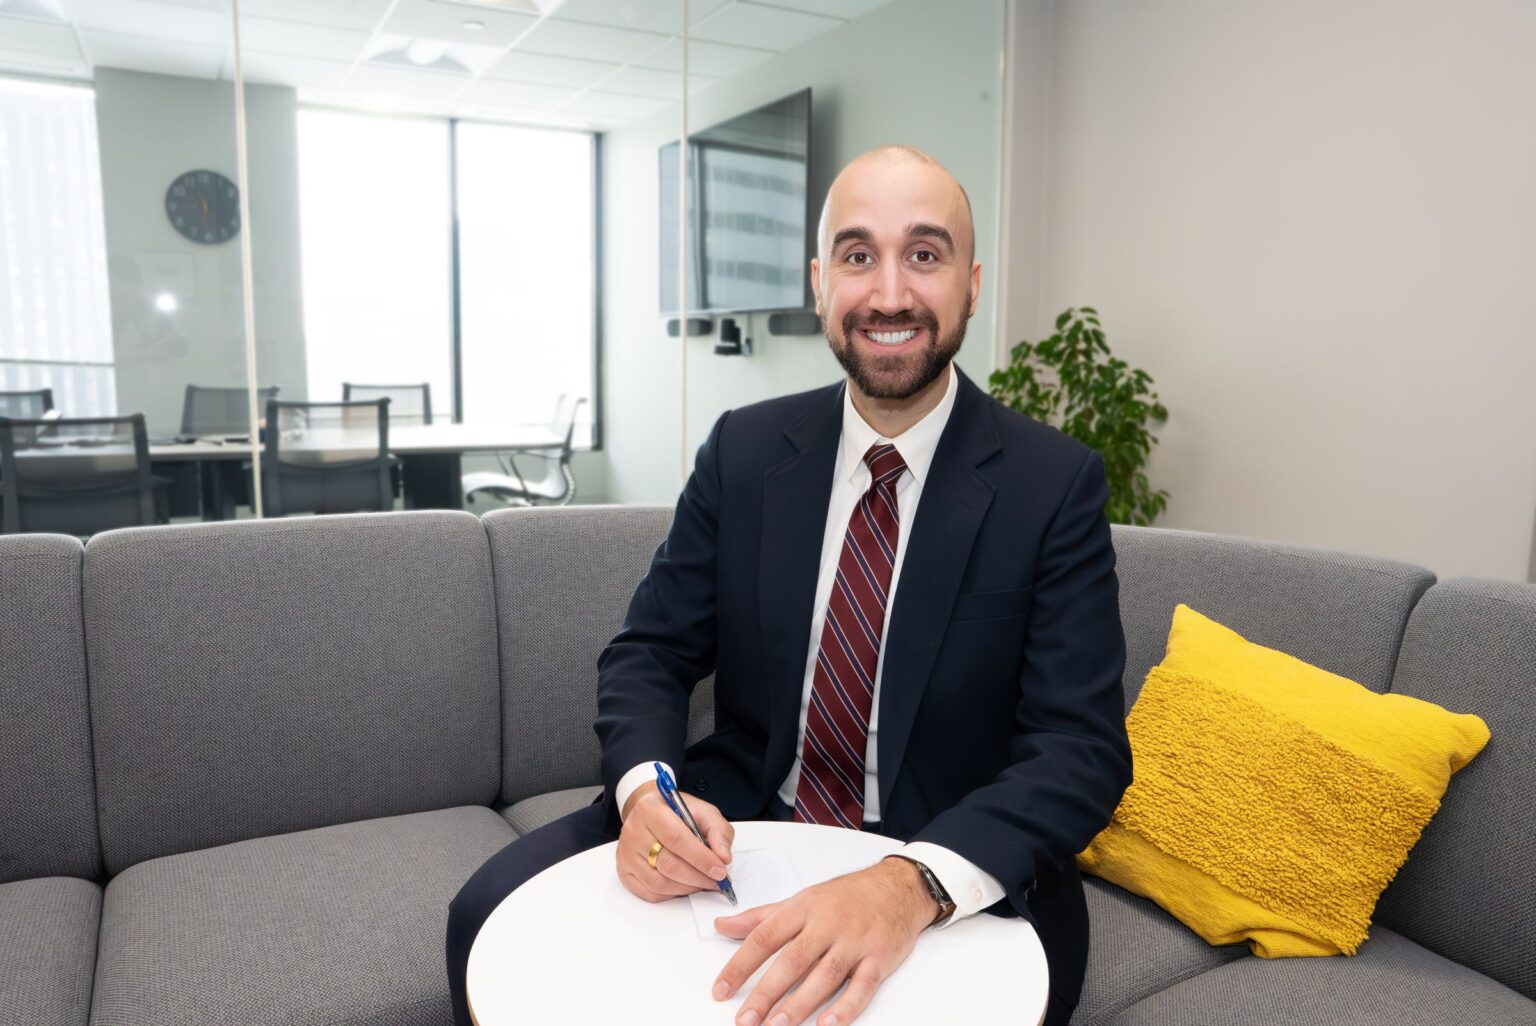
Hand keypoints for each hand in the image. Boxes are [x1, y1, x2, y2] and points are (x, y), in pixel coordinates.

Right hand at [615, 781, 733, 902]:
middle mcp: (633, 831)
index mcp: (650, 809)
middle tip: (717, 881)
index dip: (701, 858)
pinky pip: (650, 893)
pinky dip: (673, 894)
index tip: (720, 870)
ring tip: (704, 883)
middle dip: (698, 877)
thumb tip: (723, 857)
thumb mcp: (702, 811)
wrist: (652, 814)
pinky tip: (686, 886)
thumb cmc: (677, 813)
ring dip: (687, 888)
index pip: (676, 838)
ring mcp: (626, 854)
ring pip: (659, 883)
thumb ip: (718, 831)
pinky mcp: (624, 872)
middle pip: (667, 864)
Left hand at [711, 857, 934, 1025]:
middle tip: (745, 1019)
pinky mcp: (879, 958)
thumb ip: (761, 917)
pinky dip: (846, 1006)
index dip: (740, 964)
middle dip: (765, 992)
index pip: (765, 937)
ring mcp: (854, 941)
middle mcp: (827, 924)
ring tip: (777, 1025)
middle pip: (792, 960)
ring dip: (800, 1003)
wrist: (897, 887)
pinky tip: (828, 1023)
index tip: (721, 989)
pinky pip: (862, 985)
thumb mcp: (800, 899)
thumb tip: (722, 925)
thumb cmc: (846, 897)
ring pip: (824, 975)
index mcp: (803, 909)